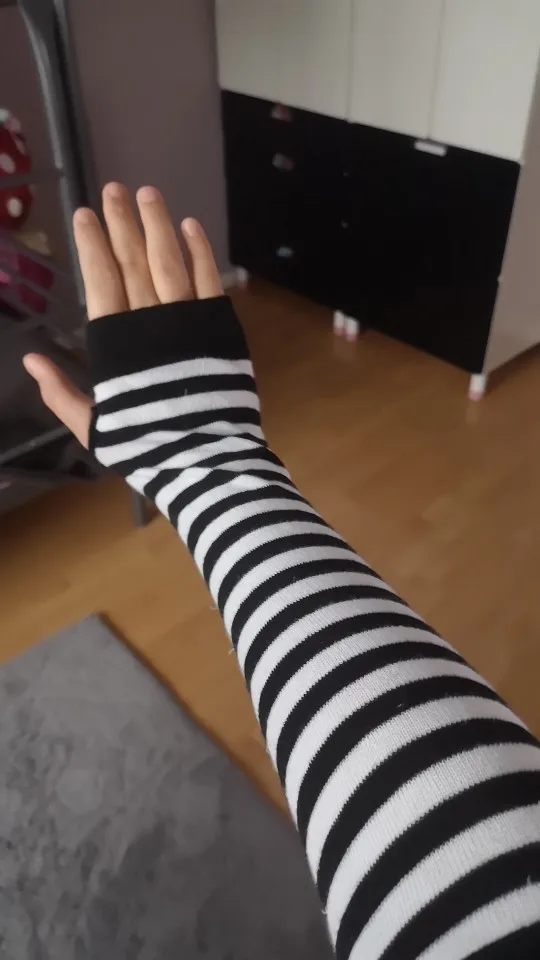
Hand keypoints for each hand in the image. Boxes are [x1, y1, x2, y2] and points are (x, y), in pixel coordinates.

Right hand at [23, 183, 222, 447]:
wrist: (203, 460)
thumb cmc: (145, 446)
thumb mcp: (93, 426)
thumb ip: (60, 392)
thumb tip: (30, 360)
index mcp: (115, 344)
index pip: (100, 280)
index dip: (92, 245)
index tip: (85, 214)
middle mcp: (150, 323)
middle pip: (133, 262)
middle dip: (122, 223)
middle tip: (113, 190)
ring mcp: (188, 322)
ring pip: (169, 262)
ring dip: (157, 225)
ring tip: (148, 193)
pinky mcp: (221, 328)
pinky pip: (209, 281)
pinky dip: (200, 252)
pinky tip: (189, 226)